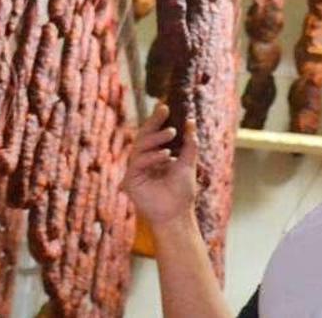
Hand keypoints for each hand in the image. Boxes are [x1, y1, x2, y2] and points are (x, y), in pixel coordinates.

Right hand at [121, 102, 198, 228]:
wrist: (177, 215)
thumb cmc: (182, 192)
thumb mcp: (188, 163)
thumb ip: (189, 144)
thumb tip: (190, 121)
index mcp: (154, 156)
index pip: (153, 134)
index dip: (156, 120)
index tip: (164, 106)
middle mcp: (143, 161)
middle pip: (143, 137)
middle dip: (153, 123)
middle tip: (165, 112)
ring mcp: (135, 170)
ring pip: (139, 146)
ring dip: (155, 138)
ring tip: (171, 133)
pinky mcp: (130, 181)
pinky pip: (138, 162)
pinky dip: (152, 156)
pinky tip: (166, 154)